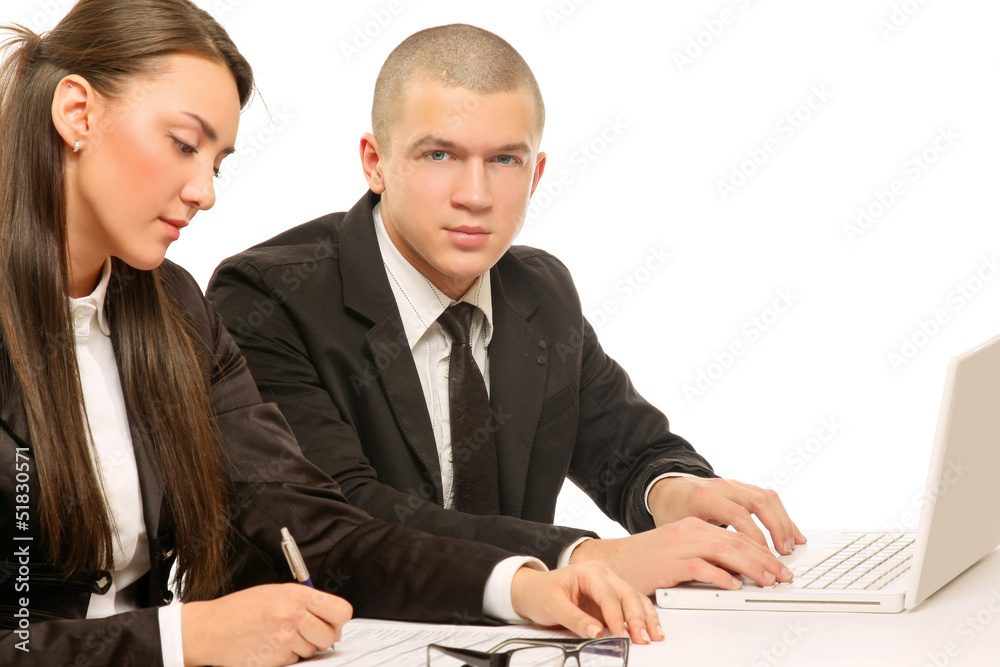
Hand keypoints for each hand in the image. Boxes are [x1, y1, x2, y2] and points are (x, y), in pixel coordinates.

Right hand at [181, 584, 352, 665]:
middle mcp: (293, 614)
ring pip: (312, 651)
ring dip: (301, 648)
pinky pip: (295, 662)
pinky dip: (286, 658)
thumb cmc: (239, 610)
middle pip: (329, 635)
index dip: (338, 621)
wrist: (210, 629)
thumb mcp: (275, 593)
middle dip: (320, 638)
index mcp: (296, 594)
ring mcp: (285, 638)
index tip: (332, 624)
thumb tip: (330, 620)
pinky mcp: (277, 658)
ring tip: (279, 636)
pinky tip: (269, 646)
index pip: (340, 611)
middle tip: (303, 633)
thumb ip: (304, 602)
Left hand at [510, 561, 662, 644]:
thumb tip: (596, 632)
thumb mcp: (553, 606)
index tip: (622, 634)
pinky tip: (653, 629)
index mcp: (589, 572)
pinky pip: (634, 606)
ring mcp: (611, 587)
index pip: (608, 594)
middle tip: (642, 639)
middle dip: (637, 618)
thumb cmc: (542, 592)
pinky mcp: (613, 600)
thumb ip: (575, 619)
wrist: (534, 591)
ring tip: (654, 636)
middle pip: (627, 595)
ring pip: (636, 600)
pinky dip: (644, 618)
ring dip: (646, 618)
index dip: (616, 616)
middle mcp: (604, 576)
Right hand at [570, 516, 794, 593]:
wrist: (612, 561)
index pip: (737, 535)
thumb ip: (707, 555)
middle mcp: (689, 530)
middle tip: (782, 575)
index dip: (762, 550)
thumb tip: (739, 571)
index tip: (779, 565)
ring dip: (751, 567)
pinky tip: (734, 585)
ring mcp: (679, 544)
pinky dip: (721, 576)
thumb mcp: (680, 551)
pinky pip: (701, 567)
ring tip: (768, 580)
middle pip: (736, 541)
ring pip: (725, 551)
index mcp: (694, 525)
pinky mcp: (669, 562)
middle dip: (764, 559)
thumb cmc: (645, 560)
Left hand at [648, 476, 806, 554]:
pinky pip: (768, 498)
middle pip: (758, 501)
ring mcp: (734, 485)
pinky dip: (782, 515)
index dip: (754, 536)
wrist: (668, 489)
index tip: (764, 557)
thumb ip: (702, 547)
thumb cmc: (672, 511)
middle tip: (784, 554)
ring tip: (791, 546)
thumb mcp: (679, 530)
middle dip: (776, 529)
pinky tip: (791, 533)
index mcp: (704, 497)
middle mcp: (722, 487)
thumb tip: (726, 575)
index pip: (736, 514)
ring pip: (767, 497)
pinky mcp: (742, 488)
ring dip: (783, 522)